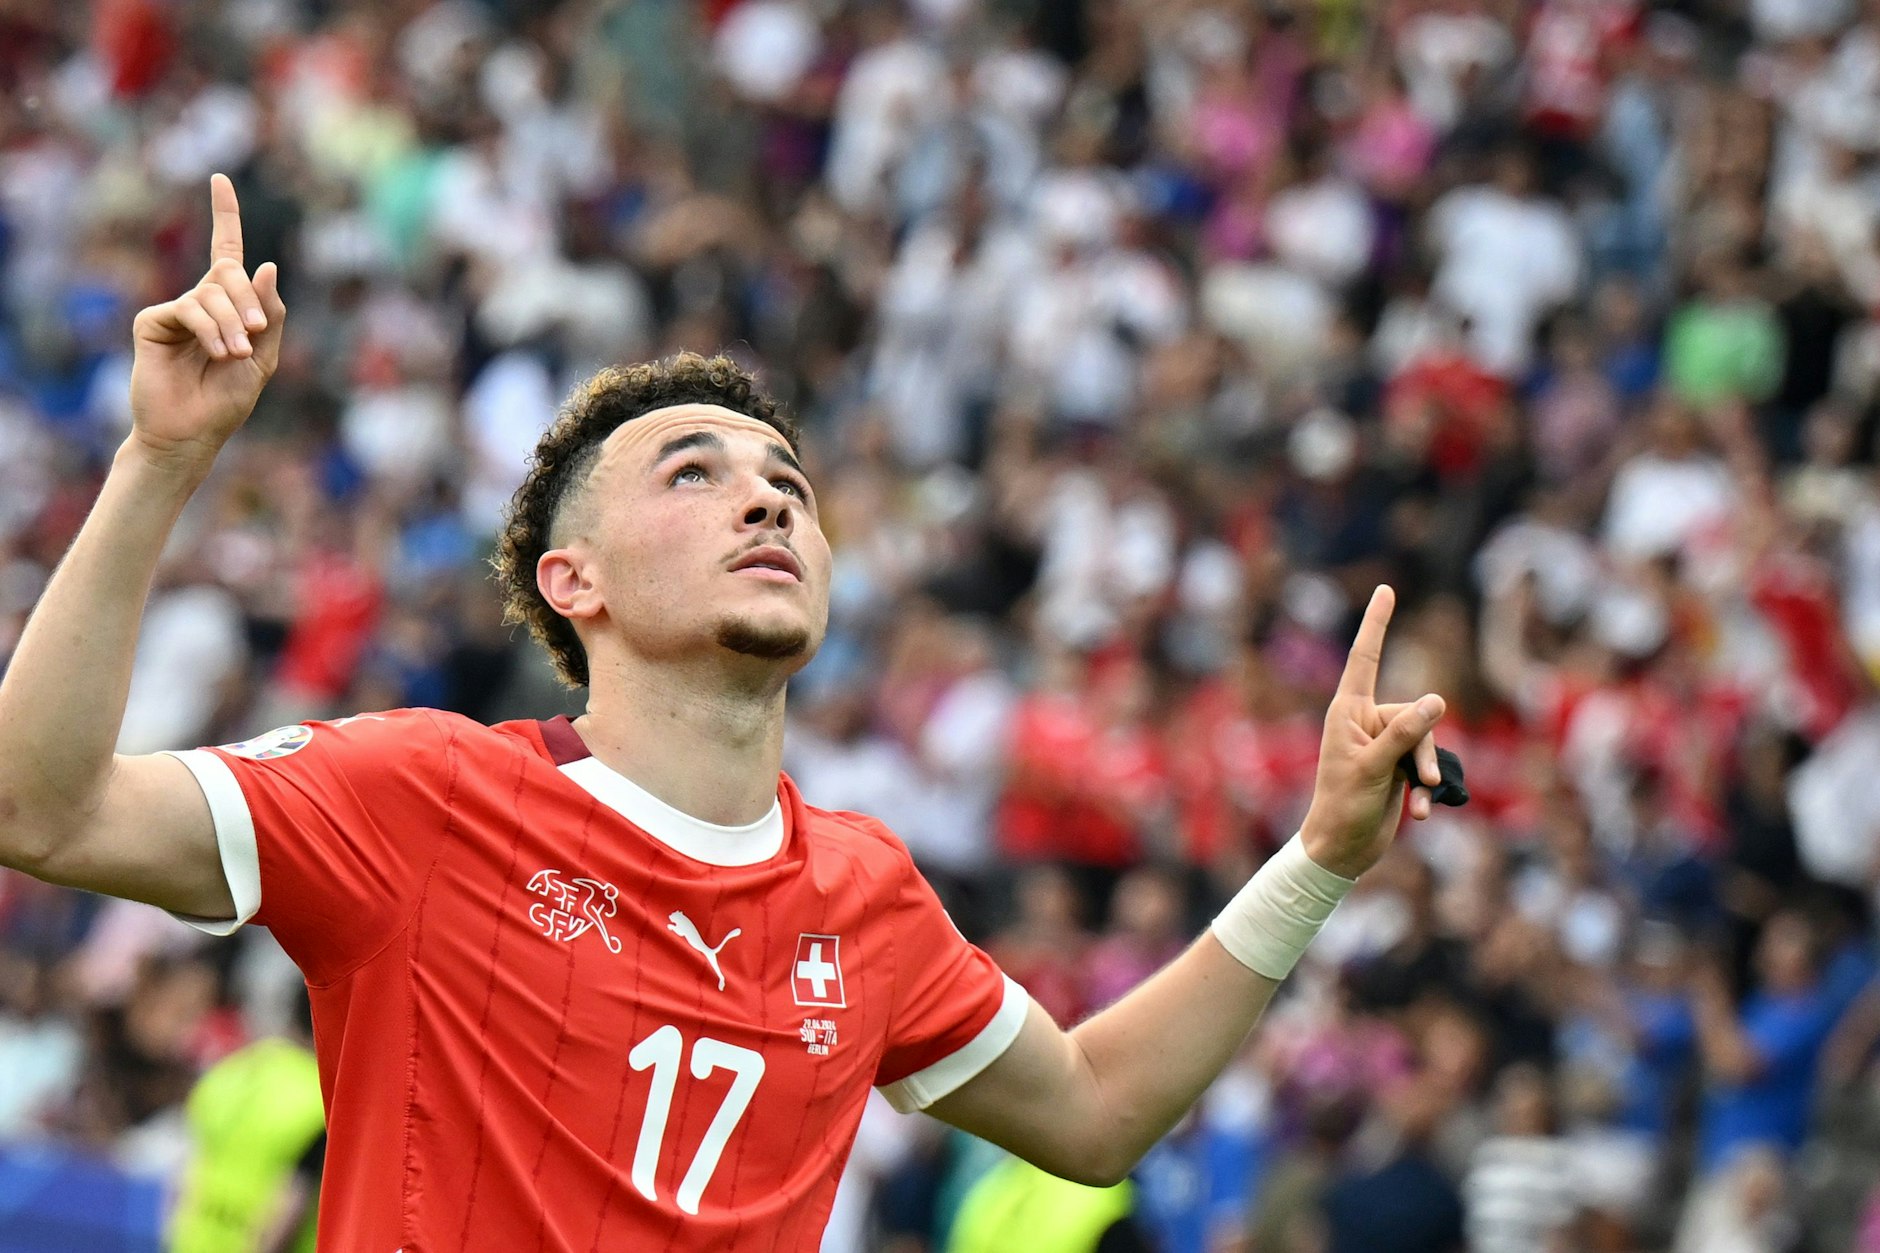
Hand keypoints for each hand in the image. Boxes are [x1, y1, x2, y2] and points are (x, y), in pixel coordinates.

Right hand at [127, 173, 285, 469]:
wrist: (192, 432)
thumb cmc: (227, 400)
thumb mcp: (264, 357)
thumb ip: (269, 314)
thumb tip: (265, 263)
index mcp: (228, 305)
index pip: (226, 250)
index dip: (224, 214)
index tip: (220, 180)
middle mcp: (200, 300)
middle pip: (229, 271)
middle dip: (249, 300)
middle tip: (254, 334)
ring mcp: (175, 309)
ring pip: (212, 292)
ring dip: (232, 323)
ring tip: (235, 354)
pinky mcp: (153, 321)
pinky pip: (190, 308)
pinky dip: (210, 329)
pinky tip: (219, 352)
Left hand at [1299, 585, 1446, 878]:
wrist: (1342, 851)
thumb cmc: (1344, 807)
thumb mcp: (1376, 768)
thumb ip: (1406, 734)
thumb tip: (1436, 699)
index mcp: (1348, 711)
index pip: (1365, 658)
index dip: (1377, 623)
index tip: (1387, 589)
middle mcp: (1366, 722)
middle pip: (1416, 716)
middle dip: (1423, 752)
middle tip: (1418, 782)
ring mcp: (1384, 746)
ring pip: (1427, 743)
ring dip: (1427, 776)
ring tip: (1418, 803)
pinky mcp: (1398, 769)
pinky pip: (1427, 767)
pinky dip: (1427, 792)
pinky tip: (1420, 816)